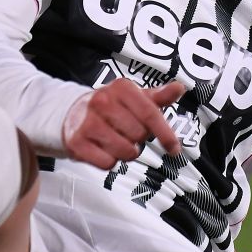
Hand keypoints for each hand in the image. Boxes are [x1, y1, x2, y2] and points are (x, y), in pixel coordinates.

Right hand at [62, 79, 186, 169]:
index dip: (165, 134)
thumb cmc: (111, 107)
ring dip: (126, 152)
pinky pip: (107, 163)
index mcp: (121, 88)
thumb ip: (159, 96)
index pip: (150, 114)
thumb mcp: (135, 98)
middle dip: (138, 139)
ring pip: (124, 151)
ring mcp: (87, 122)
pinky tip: (104, 148)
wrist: (73, 113)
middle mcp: (102, 101)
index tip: (174, 149)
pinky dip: (110, 161)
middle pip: (139, 135)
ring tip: (117, 140)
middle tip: (128, 132)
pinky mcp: (76, 142)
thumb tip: (179, 88)